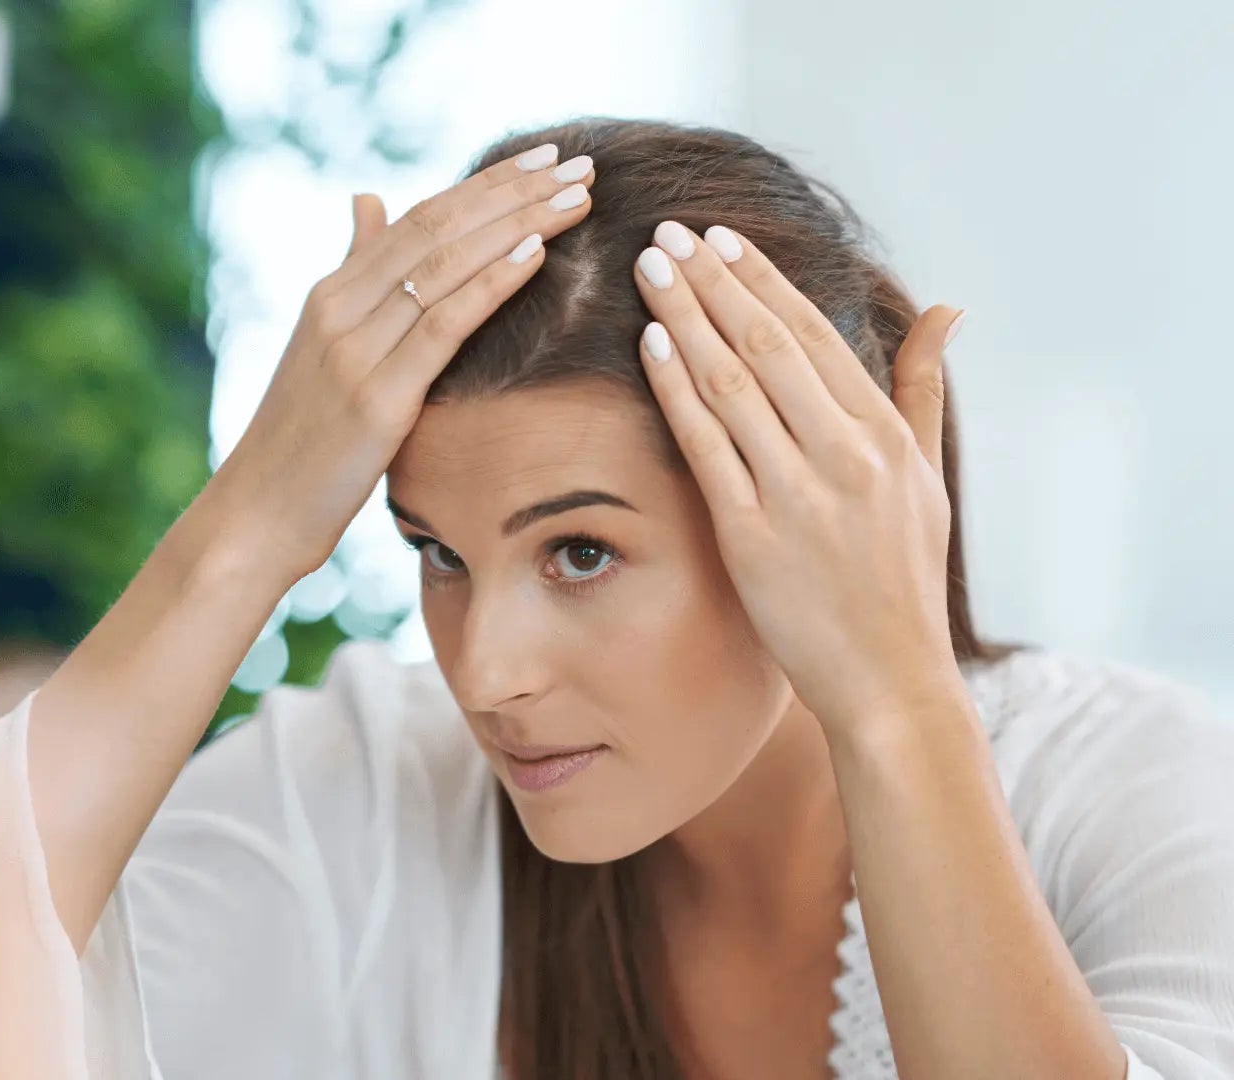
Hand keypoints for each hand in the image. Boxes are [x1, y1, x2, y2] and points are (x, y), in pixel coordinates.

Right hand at [206, 143, 596, 584]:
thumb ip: (353, 274)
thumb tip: (369, 199)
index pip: (420, 218)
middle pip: (439, 228)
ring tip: (578, 196)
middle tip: (580, 164)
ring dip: (520, 224)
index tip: (545, 158)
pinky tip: (537, 254)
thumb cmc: (299, 442)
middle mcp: (339, 309)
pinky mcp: (376, 399)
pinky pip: (443, 326)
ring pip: (446, 265)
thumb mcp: (322, 347)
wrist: (255, 514)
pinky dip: (492, 284)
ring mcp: (355, 351)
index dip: (487, 184)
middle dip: (515, 192)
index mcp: (331, 295)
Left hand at [630, 222, 966, 732]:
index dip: (762, 281)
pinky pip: (708, 446)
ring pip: (733, 382)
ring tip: (650, 267)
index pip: (814, 335)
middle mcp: (846, 455)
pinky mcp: (754, 535)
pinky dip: (678, 388)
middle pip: (768, 344)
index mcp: (884, 436)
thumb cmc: (903, 580)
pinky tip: (650, 342)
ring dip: (687, 316)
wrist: (891, 680)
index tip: (721, 239)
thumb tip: (946, 309)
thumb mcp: (927, 476)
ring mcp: (800, 493)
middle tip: (668, 232)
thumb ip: (921, 389)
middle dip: (714, 281)